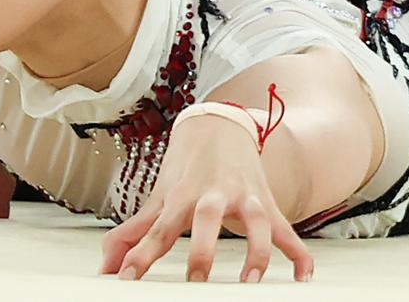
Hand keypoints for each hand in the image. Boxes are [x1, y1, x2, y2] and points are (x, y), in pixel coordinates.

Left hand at [98, 115, 313, 282]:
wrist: (219, 127)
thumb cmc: (186, 168)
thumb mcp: (159, 197)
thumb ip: (134, 233)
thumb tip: (106, 265)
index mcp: (183, 195)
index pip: (159, 228)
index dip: (141, 254)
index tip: (126, 278)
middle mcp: (213, 194)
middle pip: (208, 218)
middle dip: (202, 248)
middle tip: (196, 280)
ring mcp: (244, 198)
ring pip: (256, 221)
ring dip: (256, 251)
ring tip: (250, 281)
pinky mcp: (267, 205)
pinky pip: (287, 230)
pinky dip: (299, 253)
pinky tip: (303, 277)